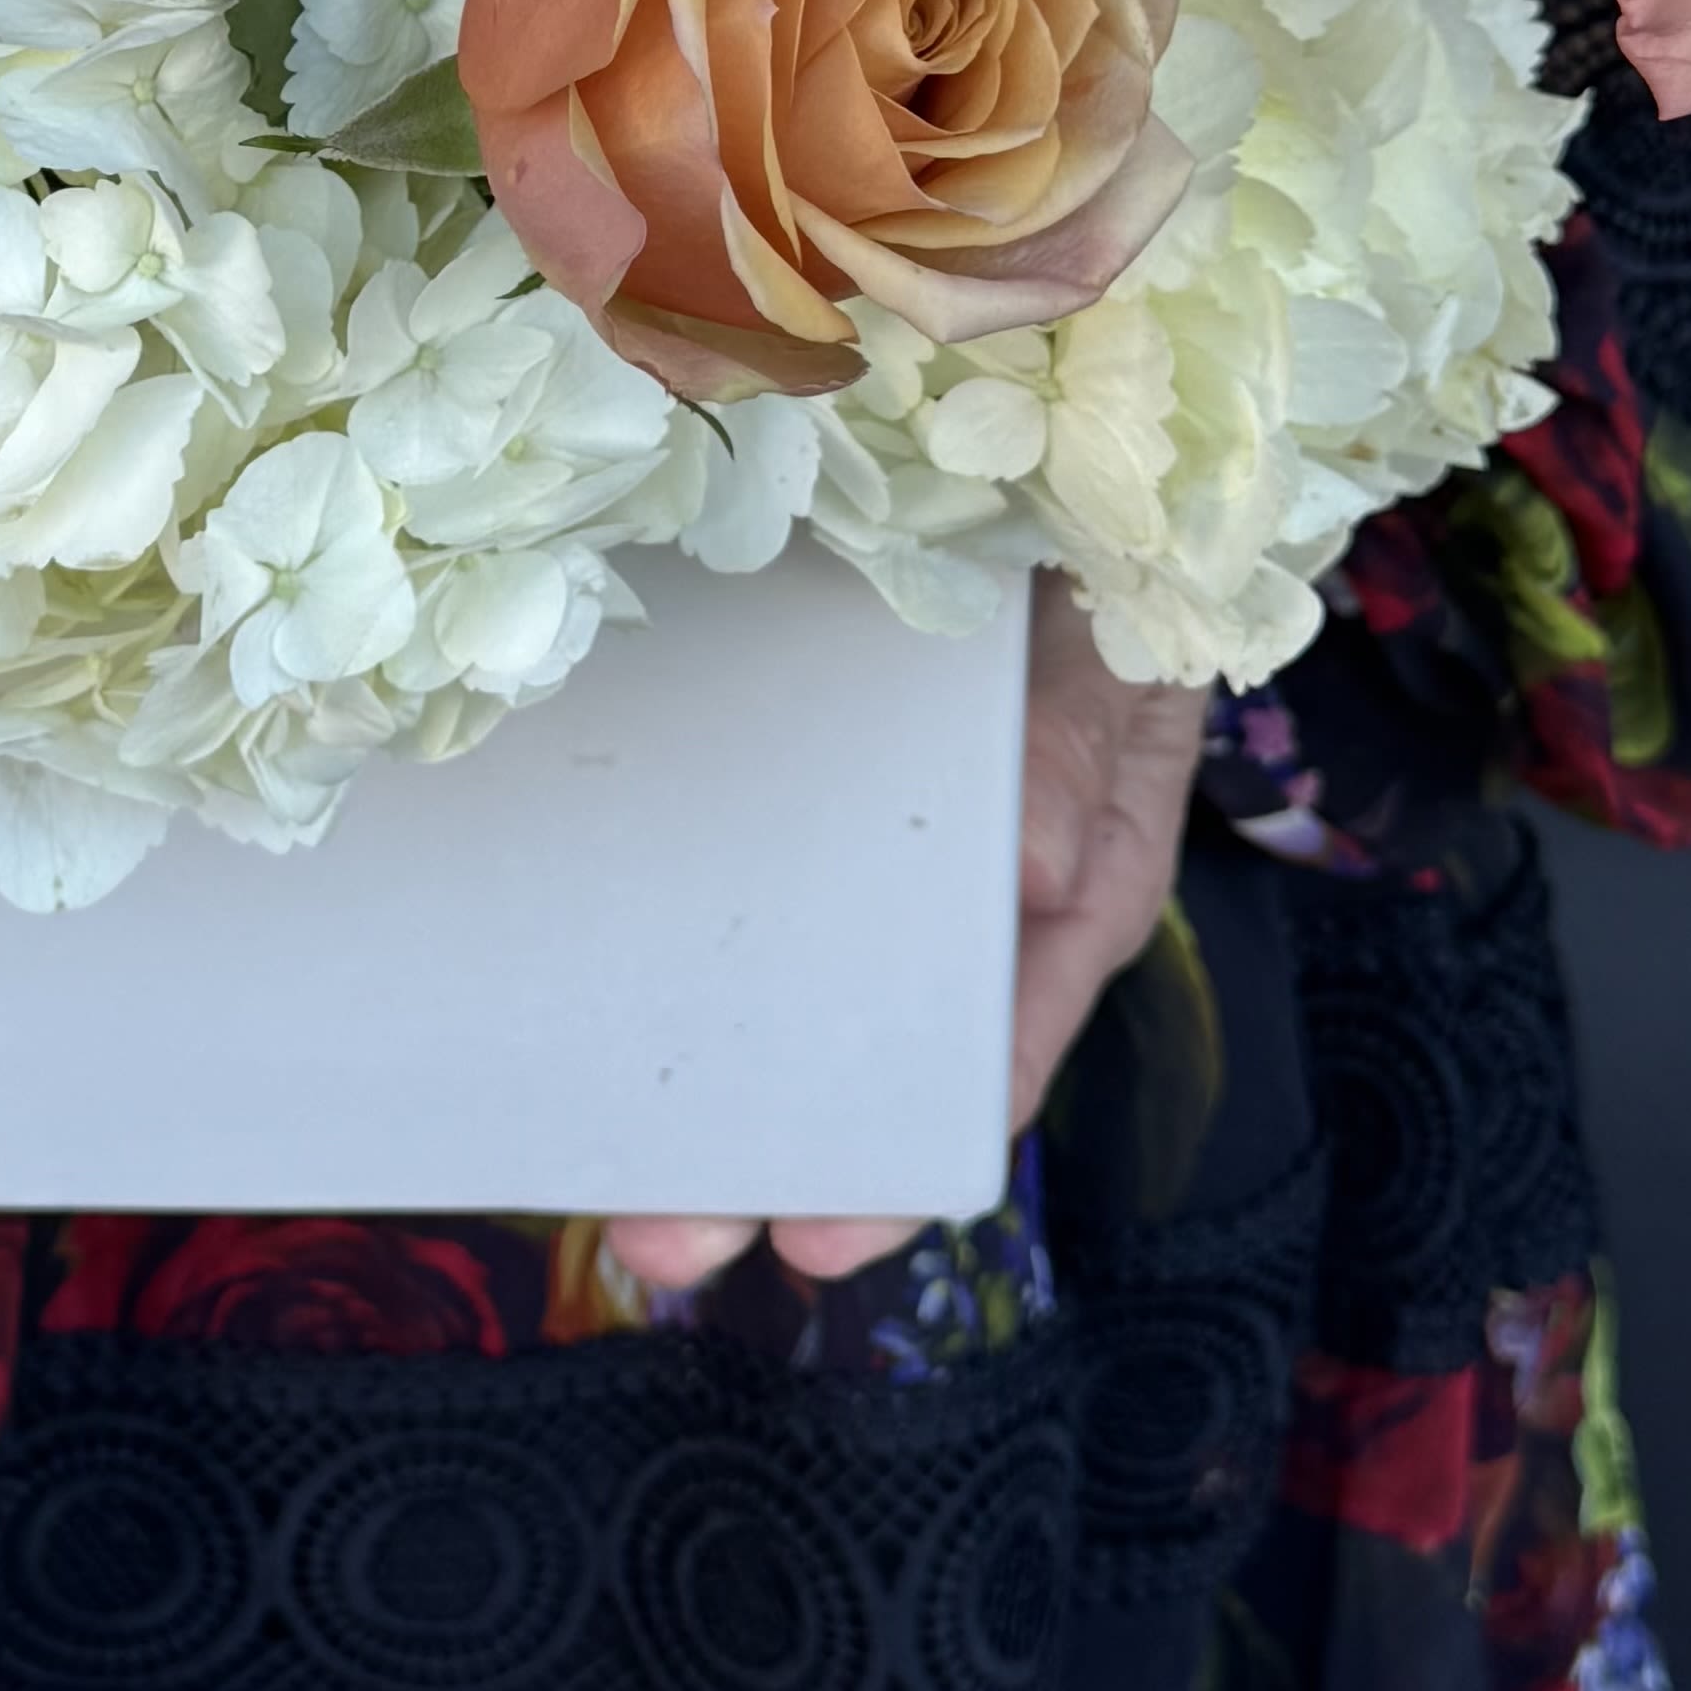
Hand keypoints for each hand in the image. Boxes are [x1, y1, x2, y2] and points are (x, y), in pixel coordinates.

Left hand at [607, 574, 1208, 1291]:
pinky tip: (572, 980)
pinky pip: (722, 866)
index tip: (818, 1241)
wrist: (1040, 446)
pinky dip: (658, 932)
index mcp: (1066, 890)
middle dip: (760, 1156)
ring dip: (690, 1066)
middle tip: (656, 1244)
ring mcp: (868, 836)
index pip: (988, 1057)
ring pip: (782, 981)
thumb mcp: (1117, 643)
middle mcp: (963, 894)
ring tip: (587, 1167)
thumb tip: (1035, 874)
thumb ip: (1078, 748)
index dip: (899, 1155)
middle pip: (860, 1051)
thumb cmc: (1110, 555)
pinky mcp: (776, 761)